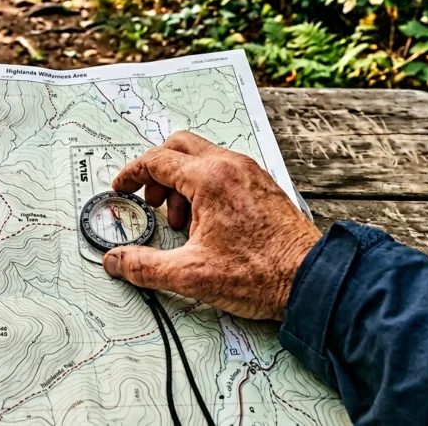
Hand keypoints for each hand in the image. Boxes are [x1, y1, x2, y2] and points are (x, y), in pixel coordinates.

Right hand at [101, 131, 319, 319]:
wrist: (312, 280)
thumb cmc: (260, 274)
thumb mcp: (190, 274)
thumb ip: (144, 266)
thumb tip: (115, 261)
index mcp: (209, 178)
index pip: (157, 162)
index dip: (132, 175)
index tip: (122, 189)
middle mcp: (230, 166)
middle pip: (179, 146)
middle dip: (157, 172)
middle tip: (150, 202)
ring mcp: (249, 173)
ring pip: (202, 159)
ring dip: (181, 182)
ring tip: (181, 223)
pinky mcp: (262, 185)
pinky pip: (223, 171)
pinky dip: (204, 188)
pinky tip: (206, 224)